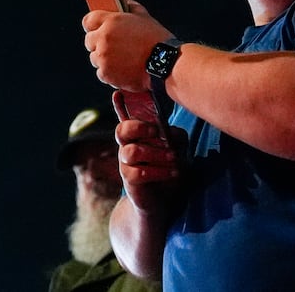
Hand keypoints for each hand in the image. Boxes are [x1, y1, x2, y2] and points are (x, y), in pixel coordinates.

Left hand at [82, 0, 172, 91]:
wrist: (165, 64)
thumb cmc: (157, 41)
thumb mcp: (145, 18)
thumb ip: (132, 7)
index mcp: (111, 22)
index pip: (87, 21)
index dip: (93, 26)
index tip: (98, 30)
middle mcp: (103, 38)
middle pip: (89, 41)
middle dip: (98, 44)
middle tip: (114, 48)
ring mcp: (103, 57)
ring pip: (94, 58)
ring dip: (104, 59)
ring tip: (122, 60)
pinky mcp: (106, 73)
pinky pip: (101, 73)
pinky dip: (110, 73)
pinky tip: (123, 70)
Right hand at [113, 92, 186, 210]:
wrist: (163, 202)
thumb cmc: (168, 169)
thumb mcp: (176, 150)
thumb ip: (174, 137)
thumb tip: (170, 132)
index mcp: (137, 135)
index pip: (124, 116)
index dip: (119, 105)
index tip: (118, 92)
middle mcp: (127, 146)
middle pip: (122, 130)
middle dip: (139, 127)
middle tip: (156, 131)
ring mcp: (126, 163)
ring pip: (132, 151)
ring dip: (156, 154)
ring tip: (174, 158)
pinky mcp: (129, 181)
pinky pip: (138, 172)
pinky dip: (158, 171)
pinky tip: (173, 173)